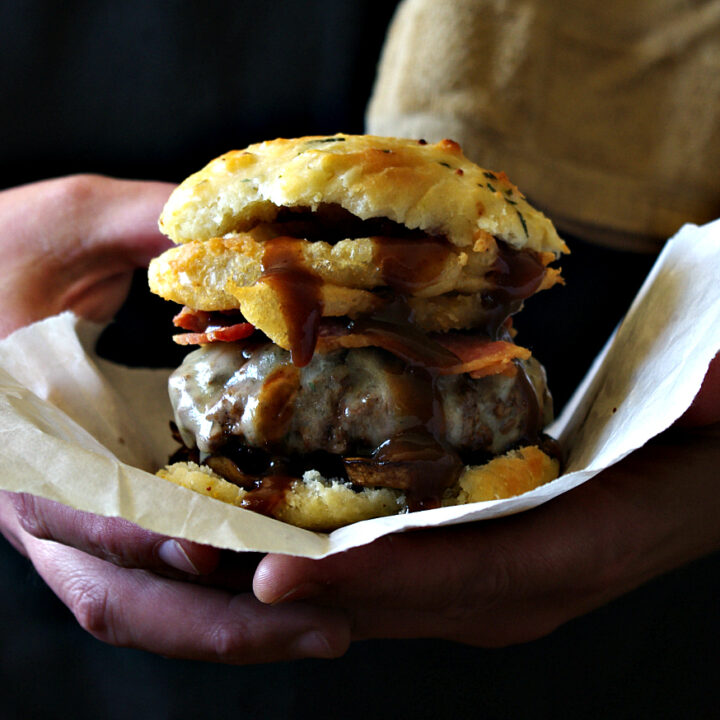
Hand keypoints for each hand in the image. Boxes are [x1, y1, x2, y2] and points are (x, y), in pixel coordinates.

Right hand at [0, 175, 349, 661]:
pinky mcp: (103, 513)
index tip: (238, 558)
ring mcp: (71, 516)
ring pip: (141, 602)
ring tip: (327, 630)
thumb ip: (150, 222)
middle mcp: (37, 498)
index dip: (154, 541)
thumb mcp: (68, 223)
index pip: (78, 513)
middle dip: (222, 626)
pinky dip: (218, 594)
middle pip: (120, 595)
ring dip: (229, 627)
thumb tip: (250, 230)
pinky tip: (286, 587)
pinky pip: (159, 574)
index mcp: (12, 436)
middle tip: (329, 633)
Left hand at [254, 366, 719, 646]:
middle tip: (202, 565)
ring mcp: (498, 581)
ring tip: (211, 555)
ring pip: (385, 593)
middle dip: (302, 589)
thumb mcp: (713, 406)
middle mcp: (527, 583)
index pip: (467, 572)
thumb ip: (713, 397)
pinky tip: (272, 539)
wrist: (708, 469)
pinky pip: (393, 573)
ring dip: (298, 580)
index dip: (375, 580)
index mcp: (582, 546)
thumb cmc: (700, 437)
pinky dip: (329, 565)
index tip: (277, 579)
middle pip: (401, 597)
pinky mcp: (478, 563)